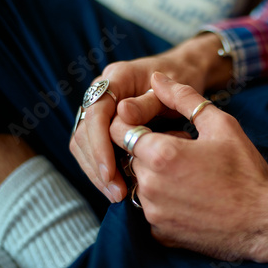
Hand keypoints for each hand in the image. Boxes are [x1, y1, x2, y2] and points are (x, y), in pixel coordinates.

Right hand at [70, 34, 231, 202]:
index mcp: (115, 78)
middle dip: (97, 165)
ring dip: (97, 172)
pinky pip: (93, 148)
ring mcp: (99, 108)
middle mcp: (101, 92)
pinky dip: (103, 168)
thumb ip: (148, 102)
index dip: (99, 145)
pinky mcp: (103, 124)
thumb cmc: (181, 78)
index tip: (110, 172)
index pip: (96, 113)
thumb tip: (122, 115)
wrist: (184, 72)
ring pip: (83, 144)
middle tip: (116, 192)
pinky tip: (118, 186)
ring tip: (117, 195)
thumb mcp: (172, 90)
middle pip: (84, 132)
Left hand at [110, 72, 267, 262]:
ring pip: (140, 184)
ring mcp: (154, 213)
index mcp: (161, 154)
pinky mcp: (161, 233)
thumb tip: (157, 79)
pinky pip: (150, 208)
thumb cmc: (245, 169)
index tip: (150, 125)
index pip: (120, 131)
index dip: (131, 124)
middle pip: (132, 158)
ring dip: (155, 175)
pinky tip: (190, 196)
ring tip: (189, 174)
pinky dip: (163, 200)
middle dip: (149, 150)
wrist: (265, 218)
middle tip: (183, 150)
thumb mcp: (220, 124)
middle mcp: (150, 186)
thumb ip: (183, 98)